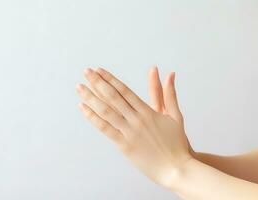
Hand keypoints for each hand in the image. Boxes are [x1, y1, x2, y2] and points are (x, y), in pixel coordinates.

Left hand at [76, 67, 192, 186]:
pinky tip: (83, 108)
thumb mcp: (176, 116)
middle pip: (113, 96)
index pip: (125, 90)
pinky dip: (93, 118)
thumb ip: (170, 95)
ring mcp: (129, 132)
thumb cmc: (177, 144)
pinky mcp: (124, 145)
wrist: (176, 169)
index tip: (100, 71)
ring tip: (80, 87)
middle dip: (98, 82)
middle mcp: (136, 119)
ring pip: (106, 111)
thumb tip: (170, 74)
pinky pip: (105, 129)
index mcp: (147, 111)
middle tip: (86, 72)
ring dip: (91, 97)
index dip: (111, 79)